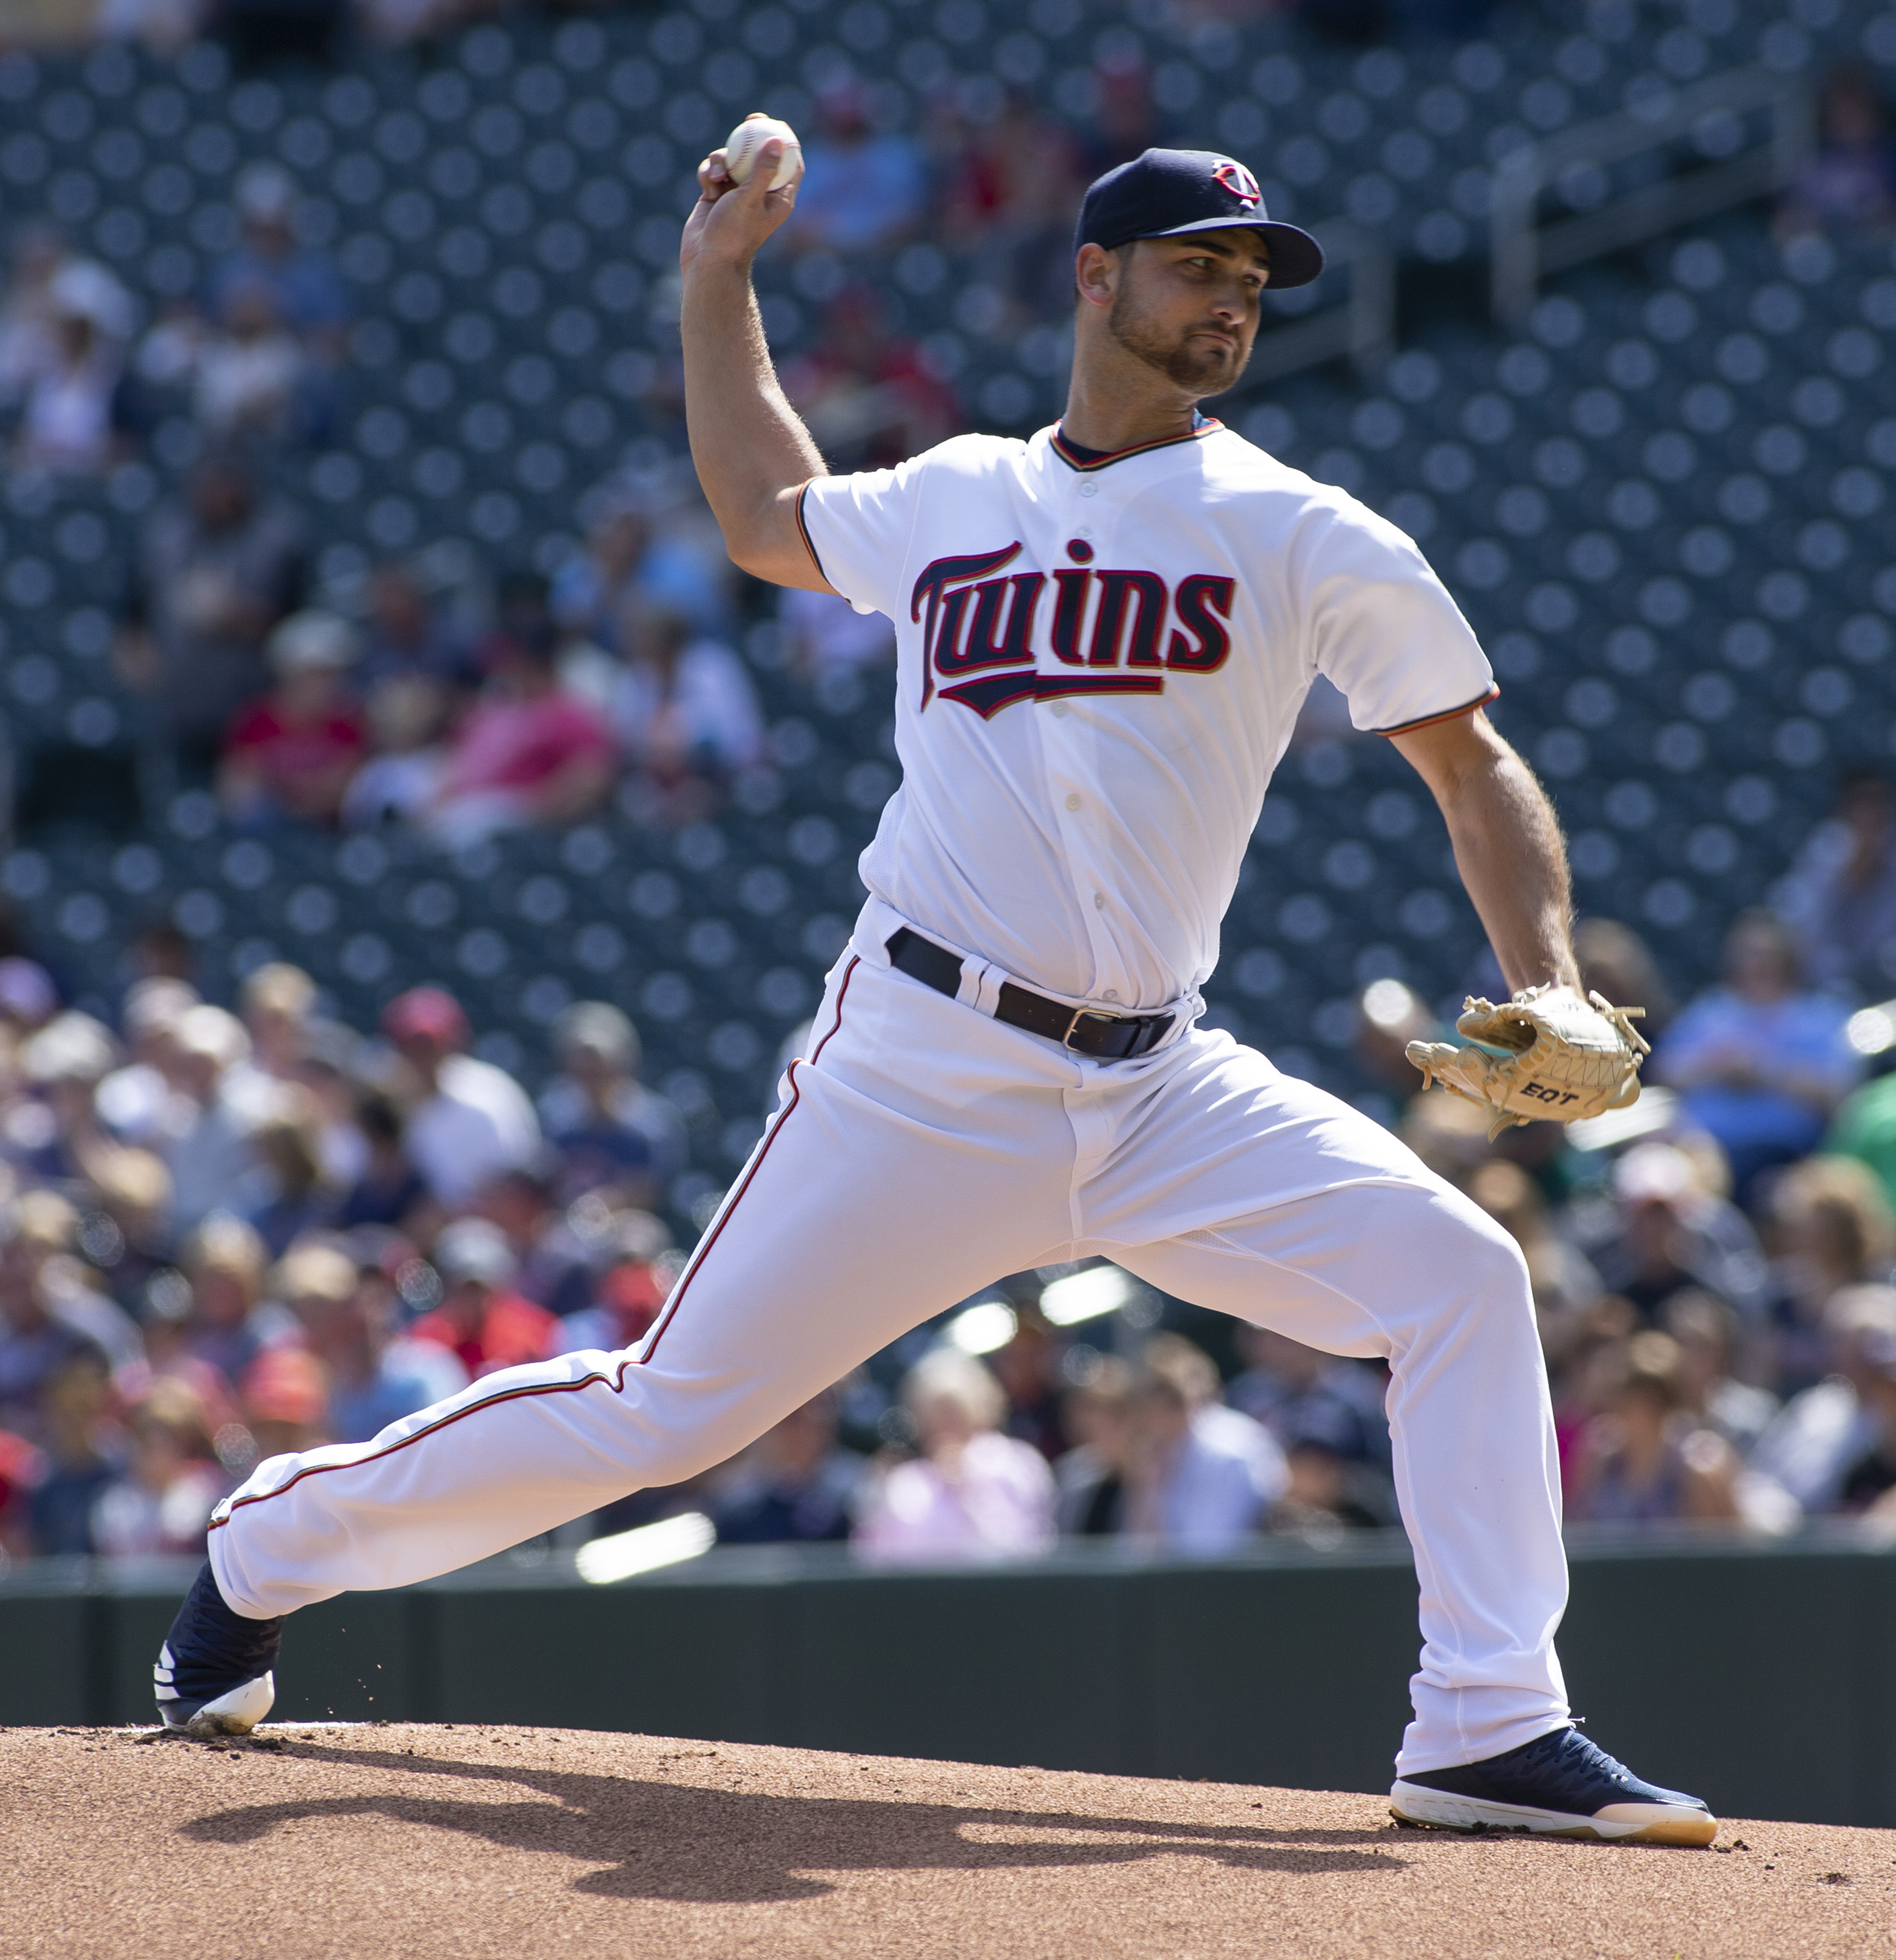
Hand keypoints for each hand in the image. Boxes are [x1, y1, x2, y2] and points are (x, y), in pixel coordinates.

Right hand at [680, 136, 801, 275]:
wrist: (707, 260)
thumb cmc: (733, 234)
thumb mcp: (749, 198)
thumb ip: (762, 169)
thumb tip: (778, 141)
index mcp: (777, 199)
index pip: (790, 165)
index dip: (786, 142)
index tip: (778, 125)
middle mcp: (759, 194)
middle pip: (760, 156)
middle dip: (752, 137)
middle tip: (751, 120)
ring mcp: (737, 193)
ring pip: (732, 159)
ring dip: (721, 160)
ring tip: (717, 176)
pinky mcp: (717, 194)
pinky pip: (713, 170)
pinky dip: (708, 173)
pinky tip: (707, 187)